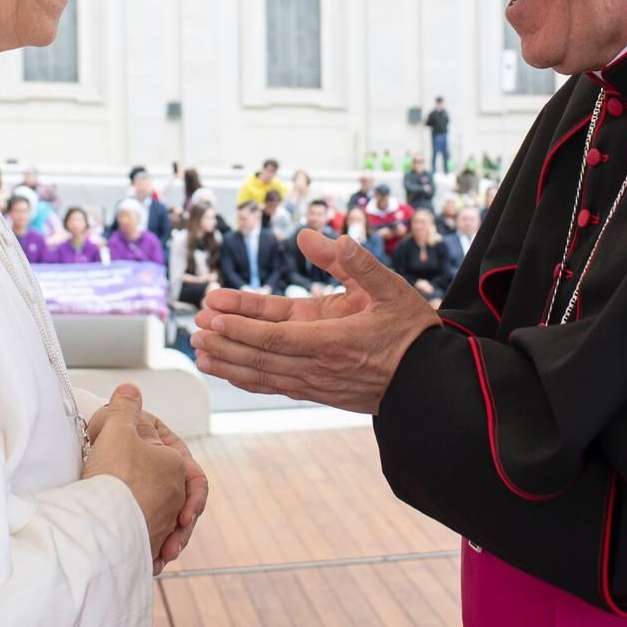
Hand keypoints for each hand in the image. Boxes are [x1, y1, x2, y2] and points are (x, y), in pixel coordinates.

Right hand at [83, 385, 186, 566]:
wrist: (101, 527)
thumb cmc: (114, 478)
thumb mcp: (117, 427)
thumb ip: (125, 407)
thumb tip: (130, 391)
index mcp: (176, 467)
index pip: (170, 445)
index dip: (149, 436)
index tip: (126, 436)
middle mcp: (176, 498)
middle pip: (165, 481)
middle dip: (148, 476)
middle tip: (126, 468)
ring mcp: (164, 525)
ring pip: (161, 515)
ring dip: (142, 504)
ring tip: (127, 504)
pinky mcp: (150, 548)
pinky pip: (152, 542)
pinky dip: (145, 540)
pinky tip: (132, 534)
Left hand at [193, 230, 440, 413]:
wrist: (431, 383)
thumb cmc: (412, 331)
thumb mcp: (390, 288)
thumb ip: (353, 262)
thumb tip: (312, 235)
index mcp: (334, 340)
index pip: (277, 336)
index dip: (243, 327)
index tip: (215, 316)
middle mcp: (320, 367)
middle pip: (261, 358)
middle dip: (225, 344)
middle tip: (195, 332)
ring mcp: (317, 384)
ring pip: (264, 376)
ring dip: (229, 365)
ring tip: (199, 354)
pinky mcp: (318, 392)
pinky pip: (276, 386)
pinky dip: (248, 379)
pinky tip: (228, 371)